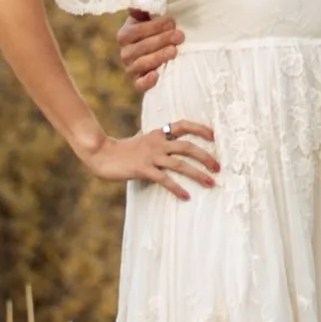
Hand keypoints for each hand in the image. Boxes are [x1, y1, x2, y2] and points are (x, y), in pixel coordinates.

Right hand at [81, 117, 219, 197]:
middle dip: (206, 156)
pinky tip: (186, 196)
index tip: (215, 136)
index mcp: (158, 133)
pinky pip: (164, 179)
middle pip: (188, 146)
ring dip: (198, 173)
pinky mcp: (143, 169)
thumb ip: (155, 139)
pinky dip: (177, 188)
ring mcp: (151, 156)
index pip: (184, 125)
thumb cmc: (122, 149)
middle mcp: (158, 142)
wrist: (101, 154)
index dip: (200, 129)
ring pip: (180, 163)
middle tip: (219, 167)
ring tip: (211, 183)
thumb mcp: (142, 139)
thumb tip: (166, 139)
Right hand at [117, 7, 185, 90]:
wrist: (158, 53)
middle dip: (162, 40)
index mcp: (125, 34)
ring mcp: (131, 68)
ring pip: (141, 64)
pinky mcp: (138, 82)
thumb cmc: (156, 32)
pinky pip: (139, 85)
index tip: (172, 22)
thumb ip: (147, 9)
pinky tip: (156, 76)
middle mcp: (125, 52)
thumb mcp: (150, 19)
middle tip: (179, 36)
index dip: (154, 27)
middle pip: (141, 47)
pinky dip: (146, 81)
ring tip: (174, 51)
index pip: (136, 31)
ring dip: (159, 57)